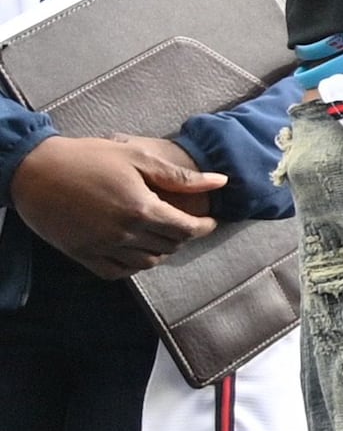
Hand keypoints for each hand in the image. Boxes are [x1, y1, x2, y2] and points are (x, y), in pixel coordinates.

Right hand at [11, 132, 224, 276]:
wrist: (34, 171)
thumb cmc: (86, 157)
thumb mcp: (136, 157)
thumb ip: (180, 176)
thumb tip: (220, 182)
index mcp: (141, 209)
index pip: (186, 230)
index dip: (204, 226)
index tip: (209, 221)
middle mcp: (124, 234)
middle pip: (169, 246)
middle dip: (184, 235)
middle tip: (185, 222)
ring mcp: (102, 247)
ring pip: (147, 262)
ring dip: (161, 250)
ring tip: (161, 234)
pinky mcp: (82, 255)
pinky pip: (117, 272)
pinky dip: (133, 265)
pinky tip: (136, 250)